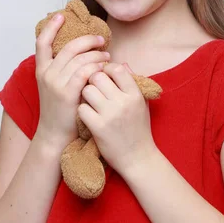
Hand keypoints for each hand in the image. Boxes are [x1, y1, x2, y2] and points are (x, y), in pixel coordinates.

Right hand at [34, 14, 109, 150]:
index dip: (51, 27)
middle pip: (69, 47)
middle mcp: (46, 74)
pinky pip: (85, 72)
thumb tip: (81, 52)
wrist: (55, 135)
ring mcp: (56, 83)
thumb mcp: (55, 87)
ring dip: (97, 54)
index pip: (42, 42)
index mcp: (41, 70)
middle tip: (101, 40)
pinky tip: (104, 68)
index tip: (61, 16)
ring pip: (80, 58)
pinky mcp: (67, 93)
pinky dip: (96, 67)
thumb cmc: (61, 110)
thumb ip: (63, 69)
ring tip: (107, 57)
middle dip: (87, 40)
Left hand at [78, 62, 155, 177]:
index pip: (117, 69)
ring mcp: (110, 115)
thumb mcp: (141, 104)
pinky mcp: (98, 127)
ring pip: (87, 91)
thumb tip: (121, 64)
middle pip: (97, 77)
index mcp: (135, 94)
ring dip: (85, 95)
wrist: (138, 158)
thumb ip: (132, 83)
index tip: (105, 76)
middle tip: (94, 89)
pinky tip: (88, 115)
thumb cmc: (139, 129)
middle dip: (93, 80)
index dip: (106, 69)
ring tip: (91, 102)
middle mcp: (123, 102)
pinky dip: (82, 111)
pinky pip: (82, 108)